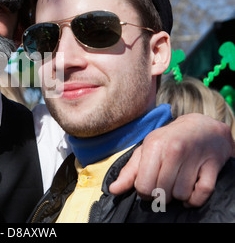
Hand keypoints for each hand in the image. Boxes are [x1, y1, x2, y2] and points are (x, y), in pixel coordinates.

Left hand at [109, 113, 232, 206]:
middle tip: (164, 184)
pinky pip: (202, 193)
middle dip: (161, 194)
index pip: (143, 186)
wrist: (202, 127)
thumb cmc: (169, 141)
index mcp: (154, 146)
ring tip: (178, 182)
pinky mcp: (213, 164)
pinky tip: (191, 191)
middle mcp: (174, 150)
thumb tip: (113, 190)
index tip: (149, 185)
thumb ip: (129, 171)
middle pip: (162, 193)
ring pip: (181, 195)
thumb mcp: (146, 150)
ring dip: (179, 195)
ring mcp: (195, 157)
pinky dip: (195, 199)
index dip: (144, 192)